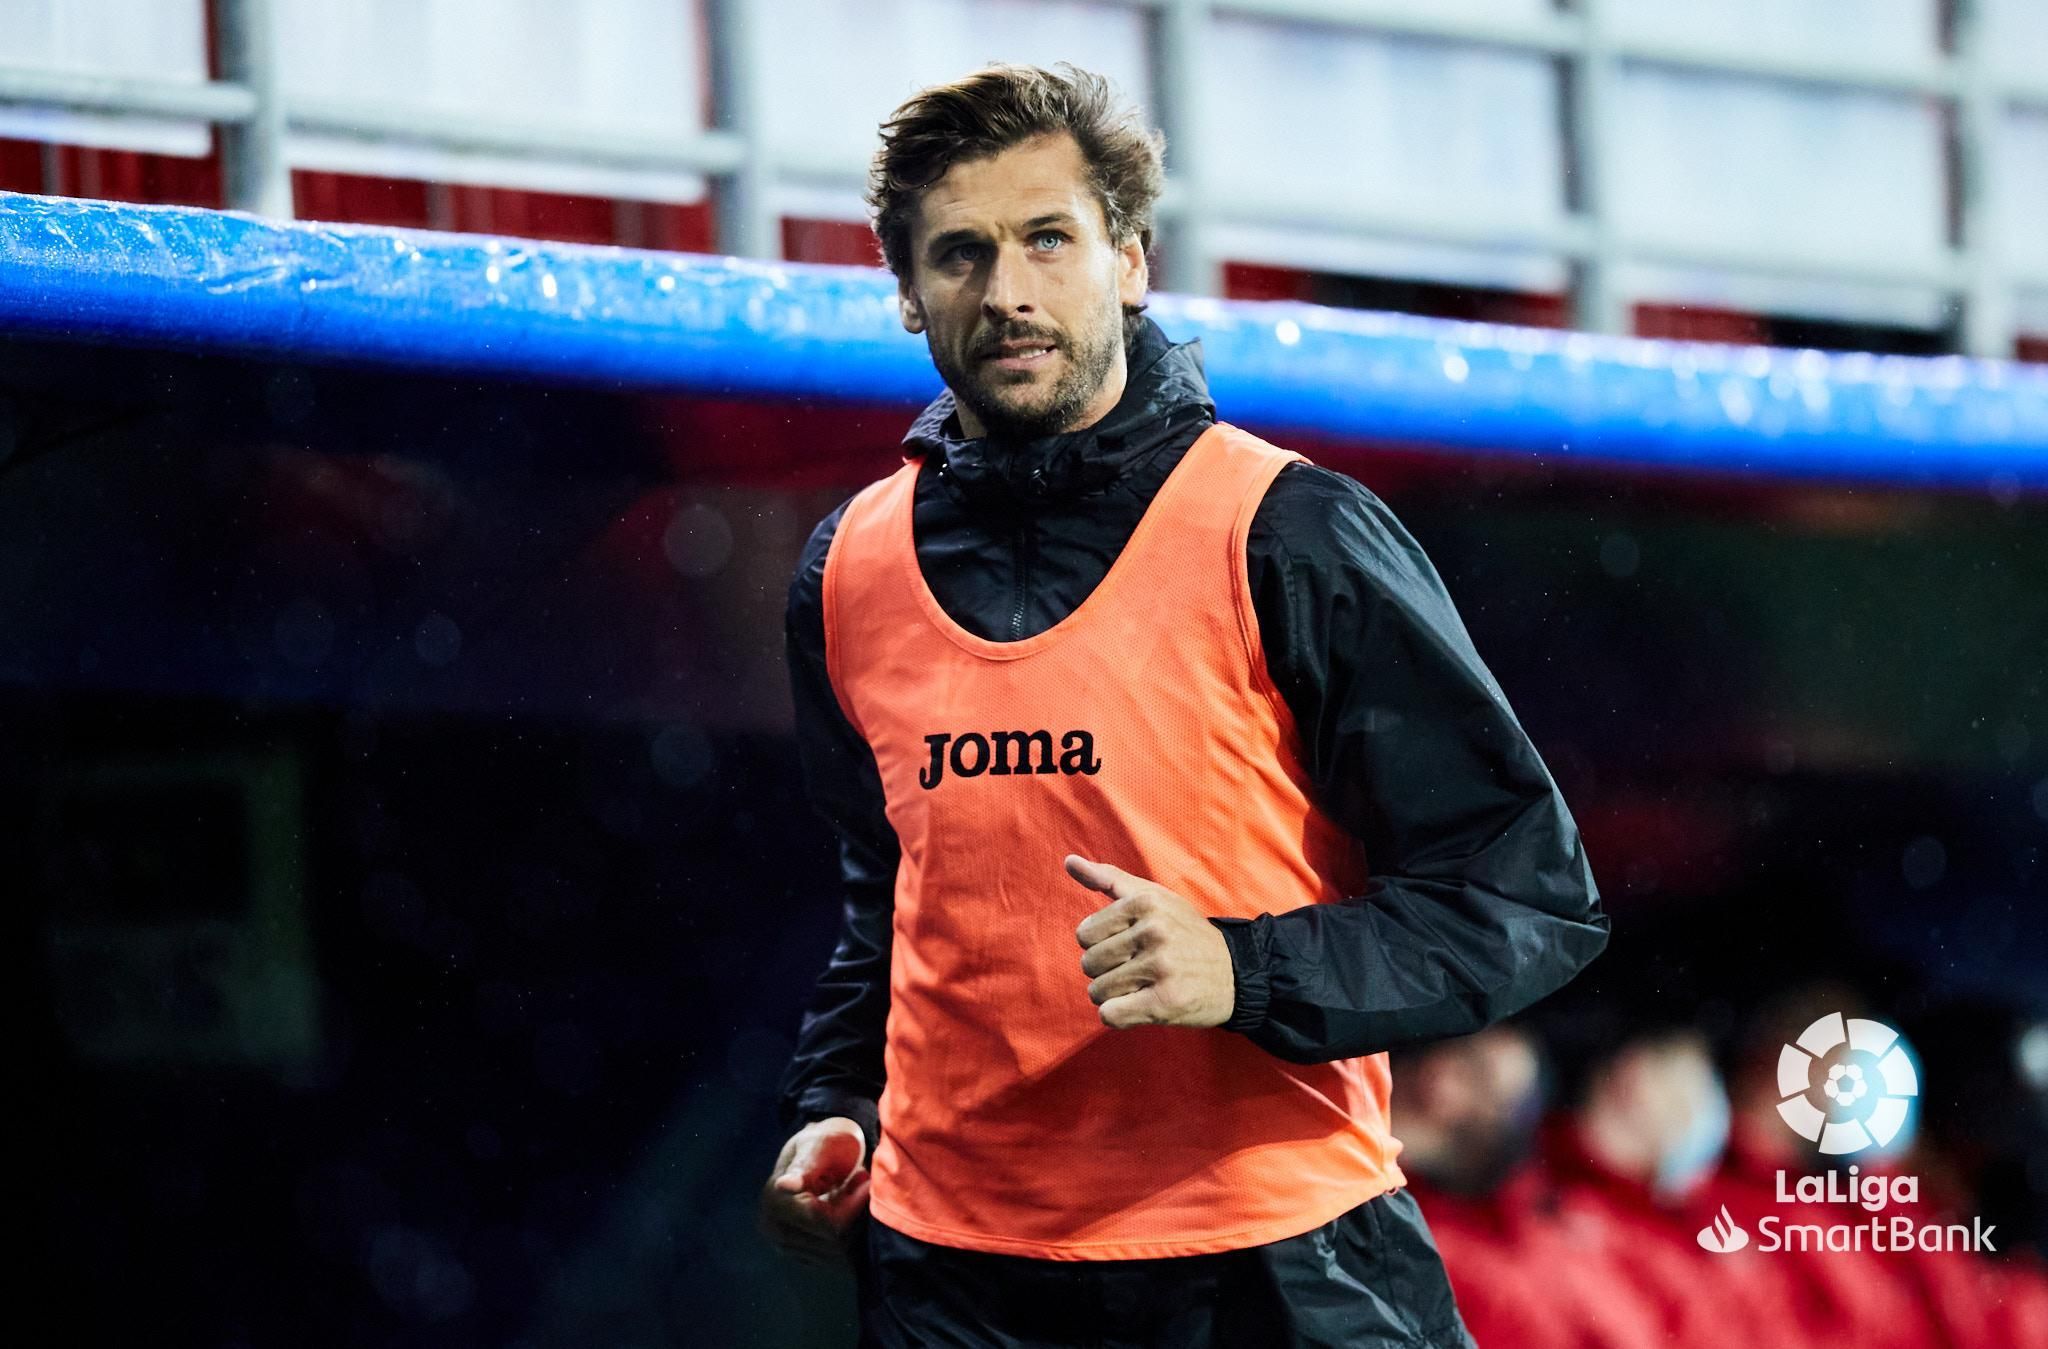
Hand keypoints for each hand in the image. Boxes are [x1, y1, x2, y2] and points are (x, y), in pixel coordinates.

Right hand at [757, 1117, 869, 1266]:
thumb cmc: (824, 1141)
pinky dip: (850, 1236)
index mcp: (774, 1201)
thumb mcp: (820, 1144)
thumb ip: (807, 1165)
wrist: (821, 1152)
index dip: (851, 1204)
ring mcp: (786, 1247)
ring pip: (839, 1253)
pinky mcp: (802, 1256)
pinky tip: (849, 1210)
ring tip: (855, 1193)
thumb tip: (785, 1185)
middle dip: (855, 1214)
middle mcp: (774, 1229)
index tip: (866, 1179)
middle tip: (863, 1183)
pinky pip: (838, 1258)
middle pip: (832, 1242)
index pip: (823, 1222)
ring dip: (855, 1224)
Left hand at [1067, 854, 1235, 1029]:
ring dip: (1114, 996)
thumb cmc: (1184, 933)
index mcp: (1146, 902)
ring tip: (1141, 987)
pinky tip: (1139, 1006)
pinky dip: (1118, 1016)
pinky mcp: (1166, 1001)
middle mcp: (1154, 931)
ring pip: (1098, 992)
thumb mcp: (1153, 896)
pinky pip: (1111, 1015)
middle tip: (1137, 969)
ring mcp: (1161, 967)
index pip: (1084, 934)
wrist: (1235, 973)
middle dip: (1106, 972)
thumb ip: (1109, 879)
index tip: (1126, 946)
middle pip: (1089, 964)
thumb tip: (1068, 861)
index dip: (1099, 945)